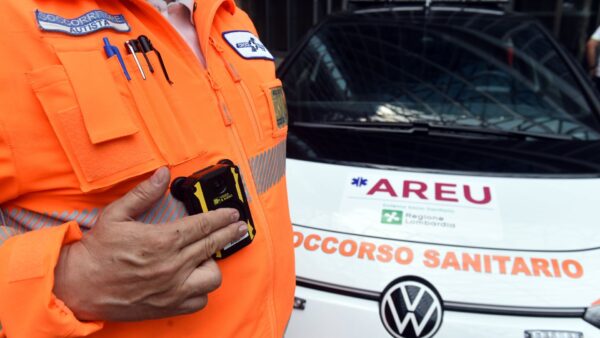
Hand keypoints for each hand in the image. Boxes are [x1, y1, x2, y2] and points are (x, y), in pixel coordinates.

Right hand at [53, 167, 247, 321]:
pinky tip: (195, 279)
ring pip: (212, 276)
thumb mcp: (116, 214)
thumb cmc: (97, 252)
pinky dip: (201, 290)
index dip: (222, 218)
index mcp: (161, 240)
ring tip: (206, 256)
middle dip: (230, 233)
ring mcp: (173, 288)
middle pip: (213, 246)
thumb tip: (162, 174)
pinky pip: (200, 300)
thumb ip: (144, 193)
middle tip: (238, 227)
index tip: (233, 214)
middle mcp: (172, 265)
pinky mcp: (169, 305)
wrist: (78, 286)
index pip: (203, 226)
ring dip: (213, 264)